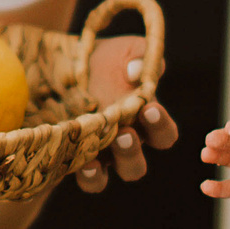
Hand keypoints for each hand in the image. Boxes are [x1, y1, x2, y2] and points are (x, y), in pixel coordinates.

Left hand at [72, 38, 179, 192]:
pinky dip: (87, 176)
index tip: (150, 109)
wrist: (66, 62)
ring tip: (97, 157)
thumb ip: (140, 55)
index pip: (163, 134)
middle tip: (124, 134)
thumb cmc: (104, 58)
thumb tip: (136, 71)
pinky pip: (88, 178)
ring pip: (110, 175)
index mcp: (144, 120)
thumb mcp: (125, 50)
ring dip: (105, 170)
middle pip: (136, 164)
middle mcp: (125, 142)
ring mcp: (100, 153)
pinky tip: (81, 163)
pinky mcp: (75, 157)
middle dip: (131, 151)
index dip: (161, 125)